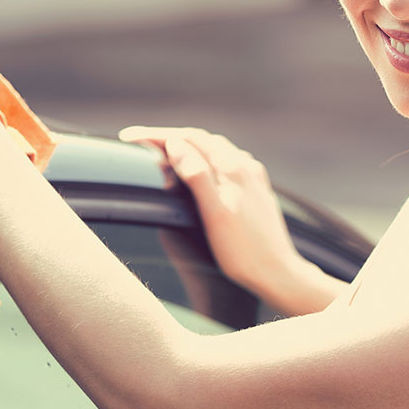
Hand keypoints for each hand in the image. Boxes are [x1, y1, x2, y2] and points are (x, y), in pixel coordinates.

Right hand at [117, 126, 303, 299]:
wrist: (279, 274)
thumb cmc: (245, 252)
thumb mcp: (215, 214)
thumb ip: (196, 176)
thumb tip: (174, 144)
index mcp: (233, 167)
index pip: (189, 138)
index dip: (156, 134)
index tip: (129, 136)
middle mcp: (245, 166)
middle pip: (201, 140)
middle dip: (169, 137)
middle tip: (139, 142)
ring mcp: (252, 177)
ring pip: (214, 150)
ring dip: (187, 146)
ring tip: (164, 152)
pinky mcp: (256, 190)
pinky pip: (226, 162)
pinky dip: (205, 159)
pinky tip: (201, 170)